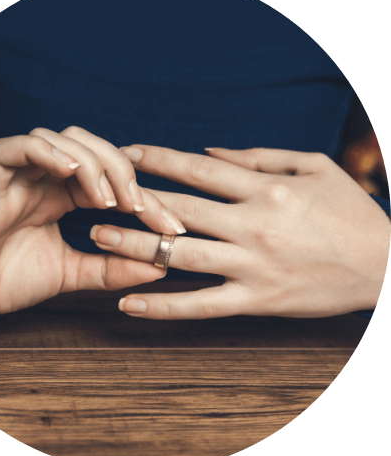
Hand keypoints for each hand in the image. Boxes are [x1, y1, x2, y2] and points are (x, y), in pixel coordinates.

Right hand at [0, 127, 186, 326]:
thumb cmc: (14, 281)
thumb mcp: (76, 273)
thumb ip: (114, 267)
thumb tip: (162, 266)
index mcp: (65, 195)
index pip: (113, 180)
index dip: (146, 198)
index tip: (170, 228)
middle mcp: (45, 177)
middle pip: (93, 148)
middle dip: (123, 172)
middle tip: (139, 207)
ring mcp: (18, 172)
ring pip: (61, 139)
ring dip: (91, 164)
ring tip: (106, 200)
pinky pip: (17, 147)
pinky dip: (47, 153)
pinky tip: (70, 174)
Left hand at [90, 145, 389, 318]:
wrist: (386, 265)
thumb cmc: (348, 211)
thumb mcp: (312, 167)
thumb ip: (257, 156)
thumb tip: (208, 149)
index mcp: (264, 190)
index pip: (196, 169)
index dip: (156, 159)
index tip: (125, 152)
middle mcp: (252, 226)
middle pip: (178, 210)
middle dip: (132, 201)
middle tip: (93, 197)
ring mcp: (251, 267)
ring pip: (180, 256)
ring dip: (135, 246)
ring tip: (98, 239)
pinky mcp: (256, 301)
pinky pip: (201, 306)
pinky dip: (163, 306)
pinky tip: (129, 303)